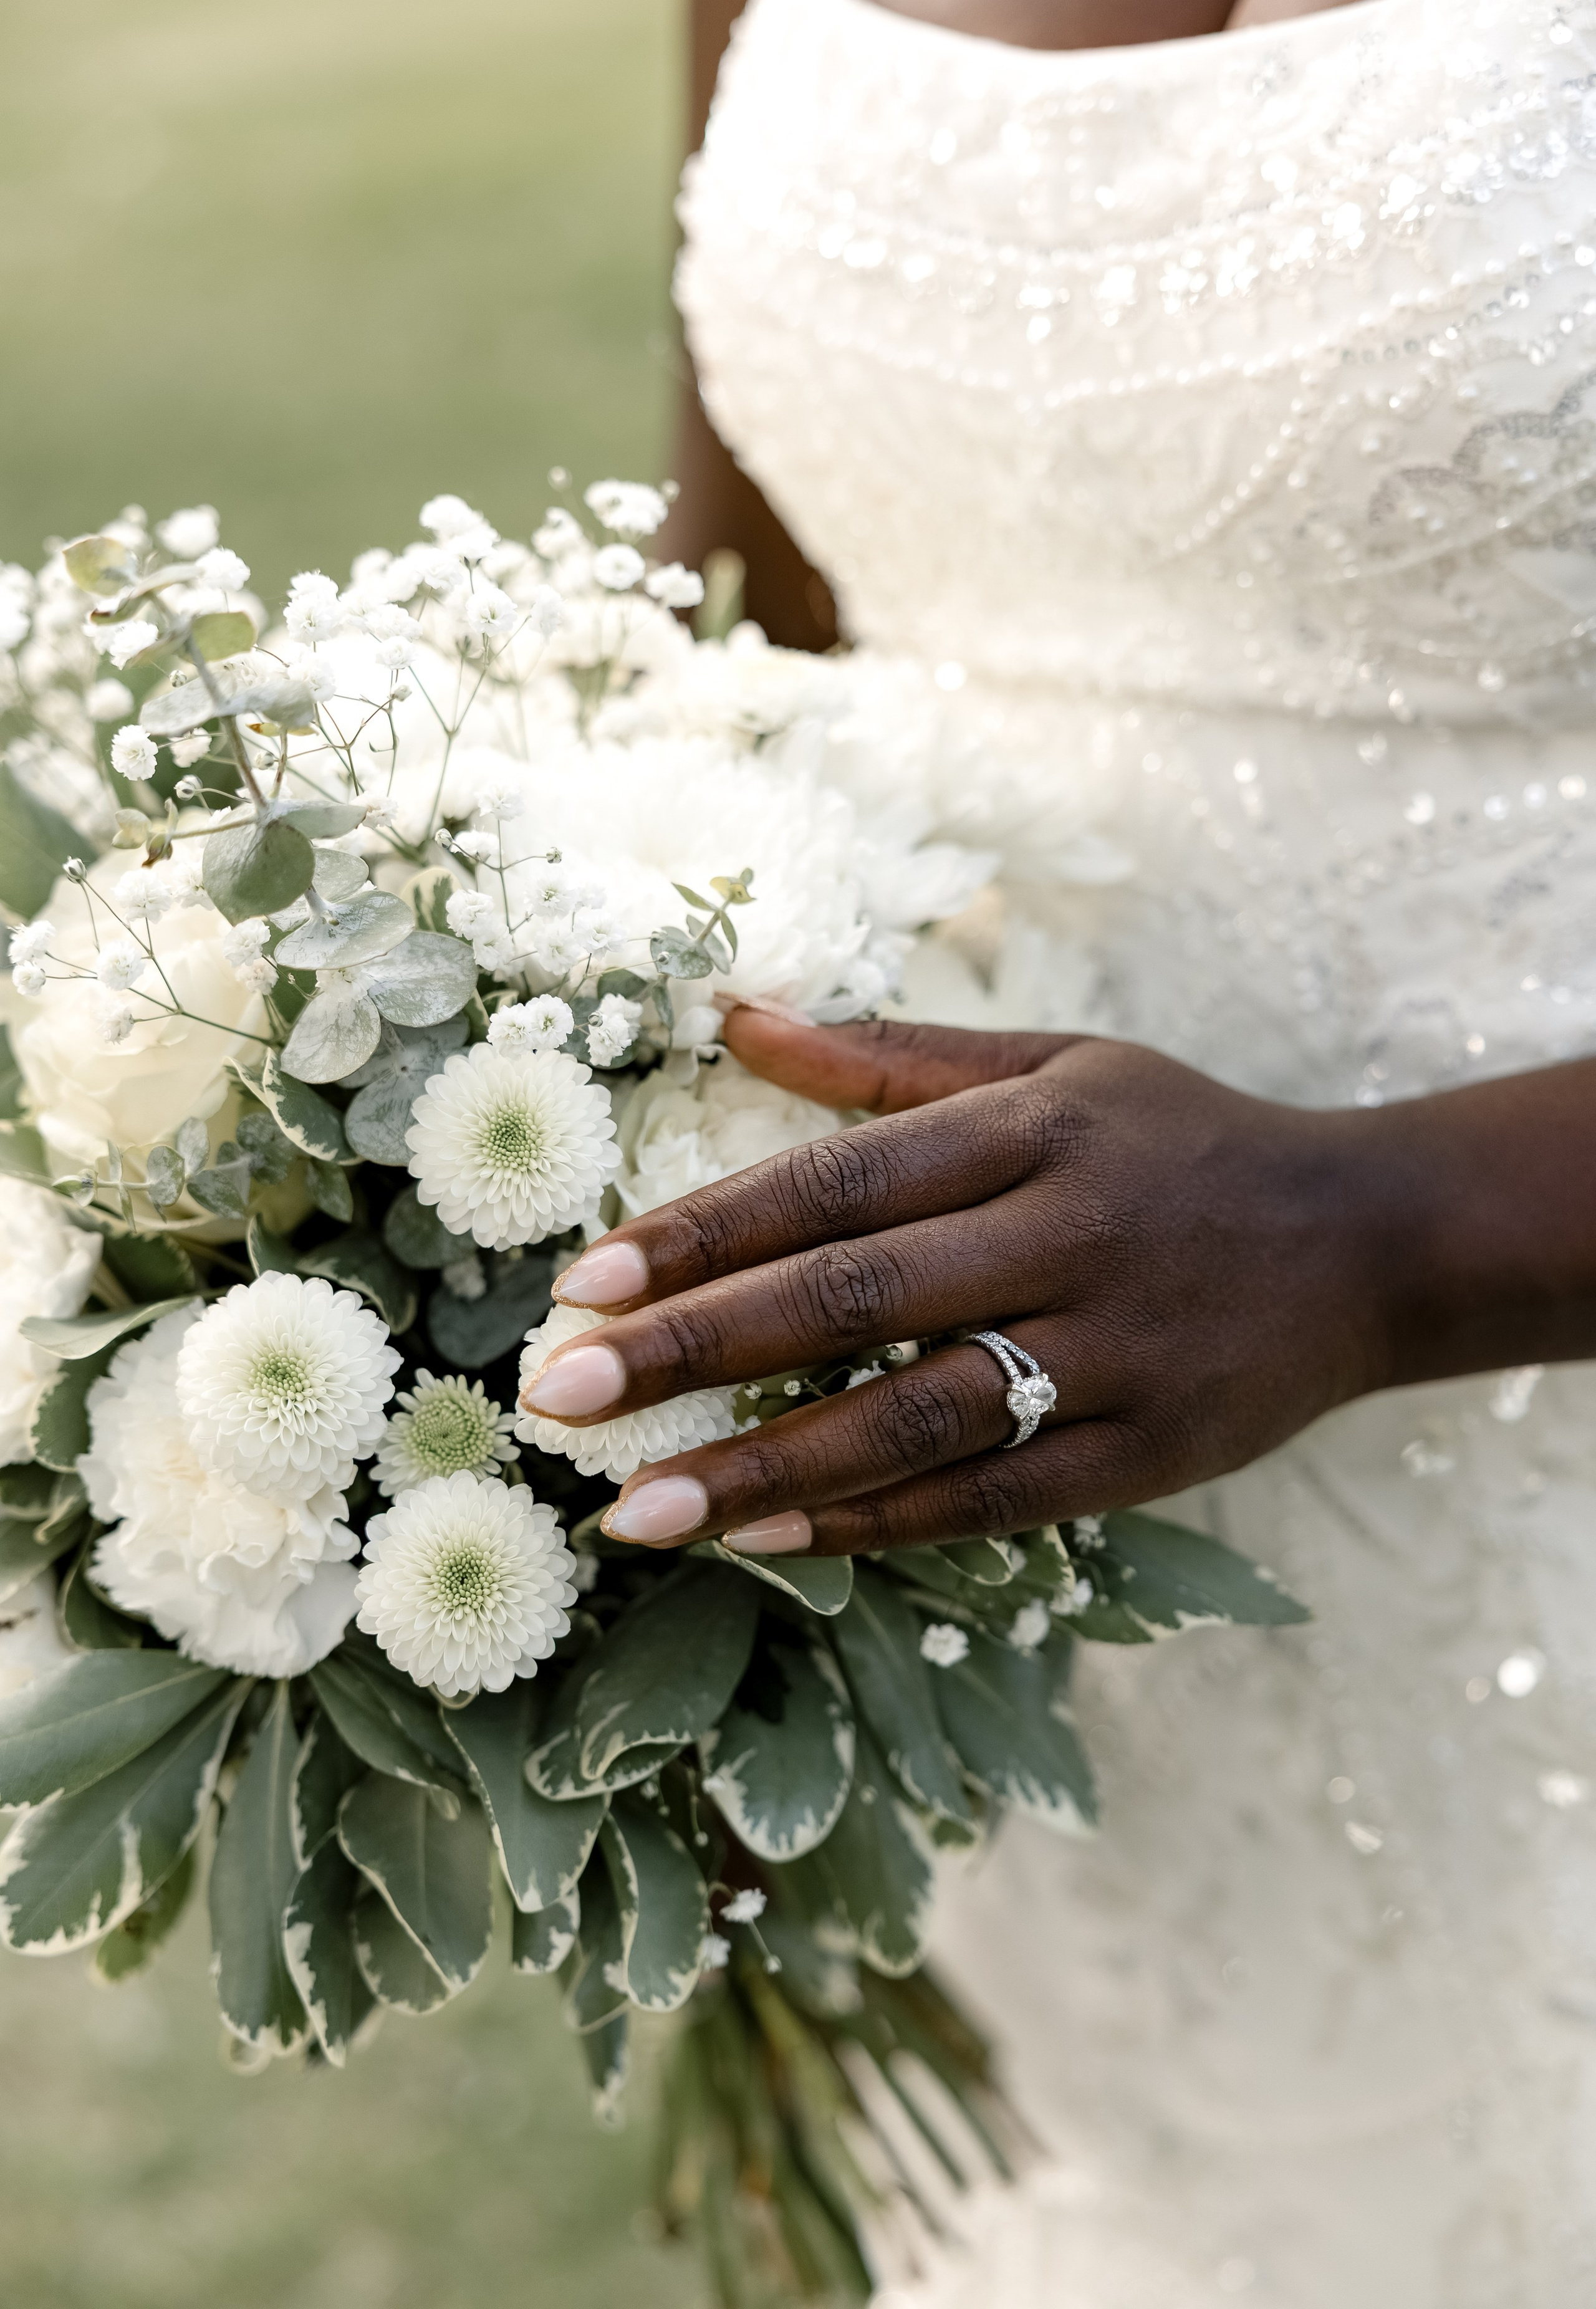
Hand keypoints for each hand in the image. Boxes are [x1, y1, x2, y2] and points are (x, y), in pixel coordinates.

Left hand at [517, 1008, 1432, 1555]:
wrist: (1370, 1241)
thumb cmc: (1178, 1141)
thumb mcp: (1054, 1066)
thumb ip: (886, 1056)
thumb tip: (727, 1014)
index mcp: (1035, 1128)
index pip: (839, 1181)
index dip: (706, 1232)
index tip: (583, 1282)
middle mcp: (1071, 1235)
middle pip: (856, 1297)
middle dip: (696, 1350)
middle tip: (558, 1396)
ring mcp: (1117, 1353)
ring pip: (916, 1418)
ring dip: (765, 1467)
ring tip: (636, 1512)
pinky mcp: (1153, 1454)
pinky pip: (996, 1498)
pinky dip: (879, 1521)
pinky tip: (769, 1537)